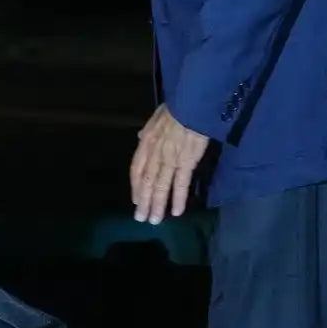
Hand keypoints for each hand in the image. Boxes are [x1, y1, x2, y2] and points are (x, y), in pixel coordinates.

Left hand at [129, 104, 209, 224]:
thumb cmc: (175, 110)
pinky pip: (181, 184)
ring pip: (160, 186)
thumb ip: (148, 131)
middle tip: (141, 219)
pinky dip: (178, 198)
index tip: (135, 200)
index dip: (135, 186)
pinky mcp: (186, 162)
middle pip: (146, 182)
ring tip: (155, 221)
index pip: (136, 169)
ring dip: (157, 205)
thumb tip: (140, 137)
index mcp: (145, 143)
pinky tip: (176, 212)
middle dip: (143, 202)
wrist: (191, 106)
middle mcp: (154, 153)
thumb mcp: (155, 118)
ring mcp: (170, 159)